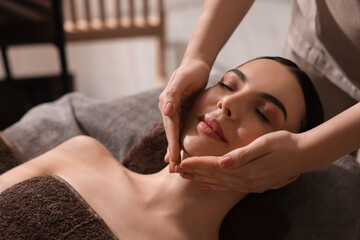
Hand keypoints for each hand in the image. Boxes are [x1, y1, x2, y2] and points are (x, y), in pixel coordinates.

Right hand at [159, 59, 209, 171]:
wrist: (196, 64)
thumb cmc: (192, 70)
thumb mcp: (183, 78)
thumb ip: (173, 93)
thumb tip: (166, 110)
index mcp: (167, 103)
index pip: (170, 128)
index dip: (172, 144)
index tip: (173, 160)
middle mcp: (168, 109)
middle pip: (170, 134)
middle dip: (172, 152)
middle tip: (174, 171)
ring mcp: (174, 111)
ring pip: (173, 134)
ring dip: (173, 150)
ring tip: (174, 167)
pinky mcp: (181, 112)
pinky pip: (179, 129)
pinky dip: (177, 141)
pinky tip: (177, 152)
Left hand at [179, 130, 306, 191]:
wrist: (304, 155)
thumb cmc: (284, 144)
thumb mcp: (264, 144)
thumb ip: (242, 154)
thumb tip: (223, 162)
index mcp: (247, 169)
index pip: (215, 166)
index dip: (198, 164)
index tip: (182, 162)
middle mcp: (247, 180)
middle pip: (215, 176)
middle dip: (195, 172)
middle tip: (176, 171)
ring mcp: (251, 185)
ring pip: (220, 183)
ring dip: (202, 179)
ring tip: (186, 178)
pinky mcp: (255, 185)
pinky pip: (230, 188)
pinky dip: (216, 187)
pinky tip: (206, 186)